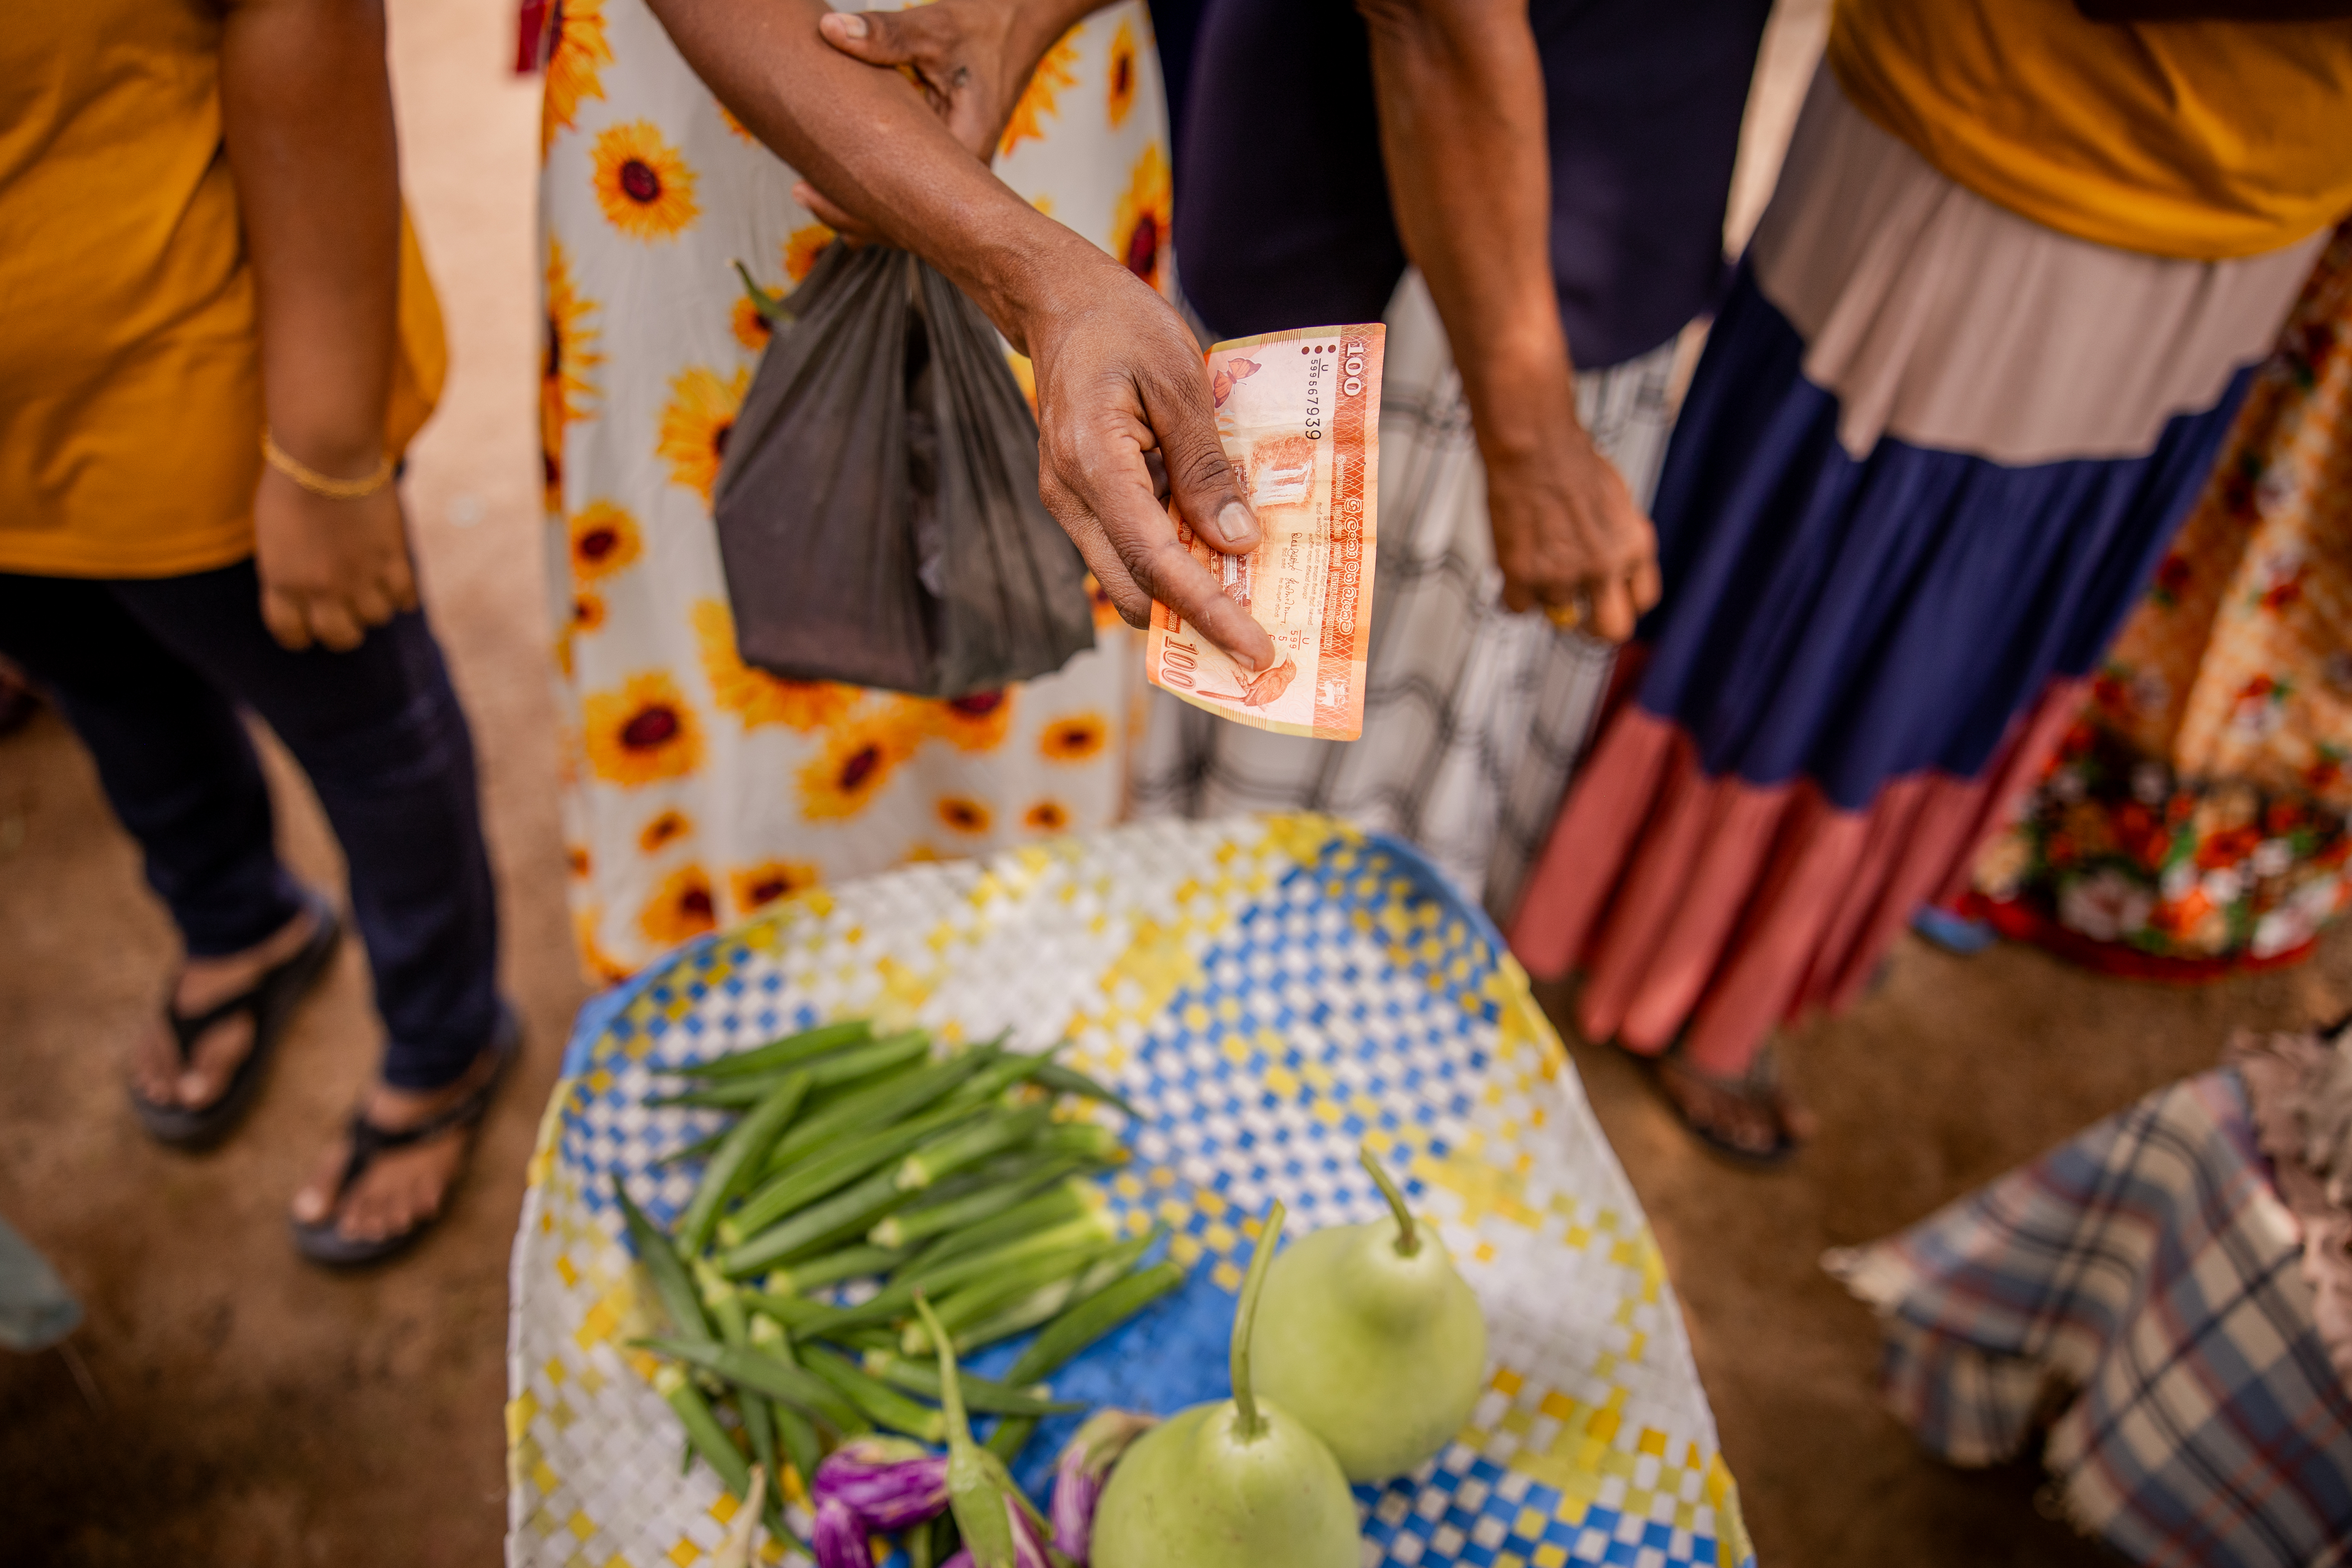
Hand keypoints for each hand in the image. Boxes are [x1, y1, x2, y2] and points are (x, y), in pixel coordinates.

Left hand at [252, 461, 417, 651]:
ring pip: (376, 618)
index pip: (289, 632)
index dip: (300, 635)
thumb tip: (305, 589)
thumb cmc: (291, 483)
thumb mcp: (274, 536)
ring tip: (374, 590)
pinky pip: (405, 598)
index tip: (308, 628)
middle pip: (339, 637)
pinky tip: (398, 585)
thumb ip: (287, 568)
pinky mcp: (392, 560)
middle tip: (348, 615)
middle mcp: (320, 587)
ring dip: (375, 607)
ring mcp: (359, 576)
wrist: (326, 455)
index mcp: (282, 580)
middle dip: (344, 631)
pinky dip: (403, 596)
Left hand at [802, 0, 1068, 242]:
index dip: (858, 200)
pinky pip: (912, 190)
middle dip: (853, 212)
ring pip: (908, 208)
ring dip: (863, 202)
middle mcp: (968, 178)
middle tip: (799, 193)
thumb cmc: (982, 28)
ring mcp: (960, 177)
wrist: (1014, 27)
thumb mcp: (933, 30)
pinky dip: (878, 186)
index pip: (910, 202)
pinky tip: (838, 177)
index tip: (810, 191)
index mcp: (967, 153)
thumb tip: (830, 31)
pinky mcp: (950, 166)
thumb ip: (883, 34)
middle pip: (906, 216)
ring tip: (806, 191)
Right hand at [1021, 254, 1276, 671]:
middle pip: (1135, 591)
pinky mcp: (1082, 500)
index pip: (1154, 561)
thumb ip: (1207, 465)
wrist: (1060, 302)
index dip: (1208, 611)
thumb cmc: (1121, 325)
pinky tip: (1216, 547)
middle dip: (1196, 623)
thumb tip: (1237, 543)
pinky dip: (1172, 561)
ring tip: (1250, 595)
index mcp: (1094, 463)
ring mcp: (1070, 502)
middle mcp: (1071, 496)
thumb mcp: (1181, 381)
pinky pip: (1128, 549)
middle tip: (1261, 635)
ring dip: (1185, 594)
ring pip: (1128, 579)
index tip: (1254, 648)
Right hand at [1482, 424, 1659, 641]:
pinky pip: (1518, 607)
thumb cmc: (1572, 462)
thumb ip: (1618, 540)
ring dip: (1543, 592)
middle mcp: (1604, 567)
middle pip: (1610, 630)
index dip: (1622, 601)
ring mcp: (1563, 575)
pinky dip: (1513, 593)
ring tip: (1534, 553)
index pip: (1643, 601)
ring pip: (1554, 612)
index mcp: (1634, 547)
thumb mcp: (1618, 502)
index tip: (1605, 596)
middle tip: (1574, 615)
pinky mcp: (1523, 575)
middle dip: (1591, 627)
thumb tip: (1611, 572)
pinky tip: (1513, 564)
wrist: (1534, 446)